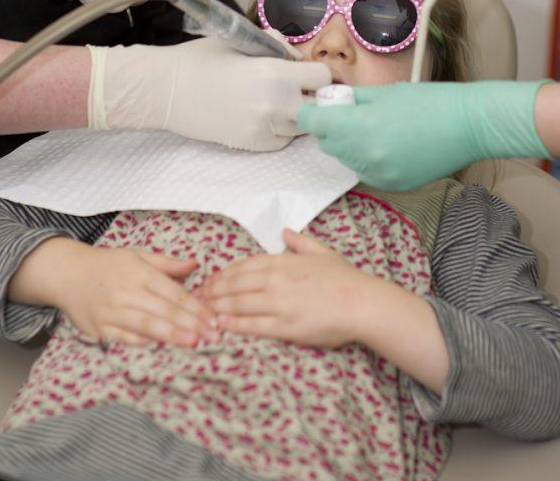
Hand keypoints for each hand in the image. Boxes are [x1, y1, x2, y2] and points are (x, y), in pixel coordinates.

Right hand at [54, 245, 216, 346]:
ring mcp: (111, 312)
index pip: (173, 292)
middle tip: (212, 335)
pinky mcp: (99, 329)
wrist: (67, 275)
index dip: (195, 307)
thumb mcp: (137, 255)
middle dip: (190, 324)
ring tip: (193, 343)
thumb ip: (167, 263)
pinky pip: (125, 339)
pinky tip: (162, 348)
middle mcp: (126, 292)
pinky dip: (144, 343)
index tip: (213, 318)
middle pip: (163, 311)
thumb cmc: (107, 264)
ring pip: (146, 326)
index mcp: (139, 272)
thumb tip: (195, 265)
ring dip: (172, 335)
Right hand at [87, 36, 330, 150]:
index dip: (317, 74)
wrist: (166, 90)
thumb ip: (276, 45)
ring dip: (298, 115)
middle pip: (319, 106)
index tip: (306, 73)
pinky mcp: (253, 145)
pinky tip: (259, 115)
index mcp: (275, 72)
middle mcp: (276, 102)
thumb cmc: (201, 60)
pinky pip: (283, 139)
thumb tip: (296, 56)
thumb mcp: (242, 41)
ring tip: (275, 102)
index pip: (322, 77)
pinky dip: (279, 130)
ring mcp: (265, 127)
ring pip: (303, 126)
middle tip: (297, 91)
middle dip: (313, 97)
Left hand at [196, 229, 373, 346]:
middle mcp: (276, 280)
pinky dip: (233, 324)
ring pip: (238, 304)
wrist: (361, 303)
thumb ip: (300, 242)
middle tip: (198, 296)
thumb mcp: (322, 252)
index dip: (224, 272)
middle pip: (235, 284)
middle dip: (214, 289)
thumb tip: (285, 231)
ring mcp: (278, 304)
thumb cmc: (345, 278)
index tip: (211, 278)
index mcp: (283, 261)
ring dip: (217, 306)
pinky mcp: (284, 327)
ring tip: (203, 310)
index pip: (244, 265)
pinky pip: (252, 325)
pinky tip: (221, 325)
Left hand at [299, 80, 548, 189]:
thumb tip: (335, 104)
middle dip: (331, 130)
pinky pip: (367, 172)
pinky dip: (368, 160)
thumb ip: (355, 101)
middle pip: (328, 145)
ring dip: (349, 146)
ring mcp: (380, 175)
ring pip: (347, 160)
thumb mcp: (386, 92)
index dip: (310, 114)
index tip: (314, 109)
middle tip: (347, 114)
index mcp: (361, 126)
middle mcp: (365, 155)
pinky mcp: (393, 186)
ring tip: (374, 129)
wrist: (469, 126)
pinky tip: (388, 145)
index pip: (315, 125)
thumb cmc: (431, 101)